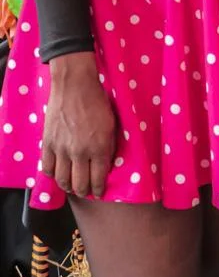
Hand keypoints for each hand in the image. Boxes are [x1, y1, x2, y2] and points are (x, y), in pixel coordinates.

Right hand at [43, 52, 116, 198]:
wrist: (75, 85)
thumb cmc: (97, 101)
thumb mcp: (112, 124)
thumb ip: (109, 146)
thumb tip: (107, 163)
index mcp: (100, 147)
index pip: (98, 179)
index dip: (99, 189)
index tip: (99, 191)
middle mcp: (80, 152)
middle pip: (79, 184)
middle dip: (84, 190)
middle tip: (86, 190)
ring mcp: (62, 149)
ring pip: (62, 180)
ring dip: (68, 186)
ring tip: (72, 185)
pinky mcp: (48, 144)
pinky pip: (48, 168)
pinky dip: (53, 175)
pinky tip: (58, 173)